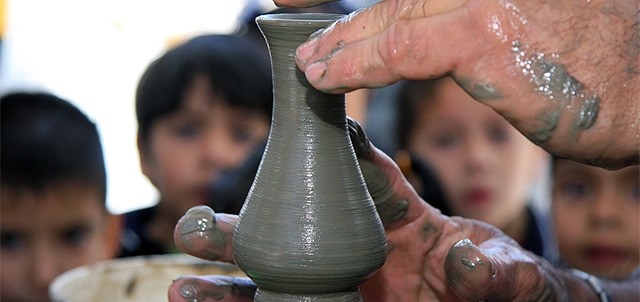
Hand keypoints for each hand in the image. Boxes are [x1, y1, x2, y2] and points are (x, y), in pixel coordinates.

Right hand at [168, 119, 573, 300]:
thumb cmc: (502, 285)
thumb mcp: (507, 278)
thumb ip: (492, 270)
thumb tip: (469, 261)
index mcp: (401, 217)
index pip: (366, 177)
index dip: (339, 154)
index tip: (306, 132)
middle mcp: (355, 244)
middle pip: (292, 225)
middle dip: (246, 226)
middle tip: (203, 221)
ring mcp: (339, 282)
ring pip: (272, 272)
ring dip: (227, 274)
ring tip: (183, 271)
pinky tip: (195, 301)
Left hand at [292, 0, 638, 168]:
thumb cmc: (604, 67)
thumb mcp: (544, 26)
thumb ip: (490, 25)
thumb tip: (452, 42)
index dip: (375, 13)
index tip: (342, 31)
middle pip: (401, 0)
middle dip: (351, 26)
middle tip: (314, 45)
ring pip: (391, 18)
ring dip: (342, 45)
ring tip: (312, 65)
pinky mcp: (483, 33)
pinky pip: (399, 50)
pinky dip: (355, 64)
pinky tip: (326, 77)